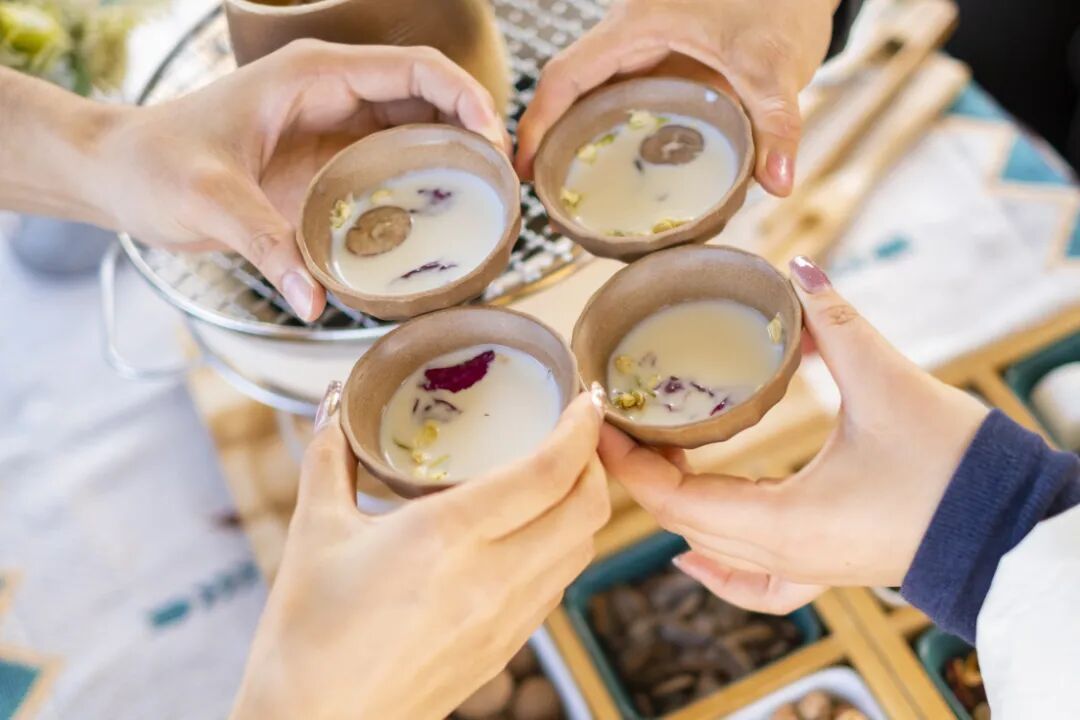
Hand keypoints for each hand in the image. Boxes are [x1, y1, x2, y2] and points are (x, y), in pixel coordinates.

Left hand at [93, 41, 507, 320]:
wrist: (118, 172)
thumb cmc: (154, 165)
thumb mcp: (210, 202)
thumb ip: (267, 247)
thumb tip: (315, 302)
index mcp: (312, 77)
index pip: (414, 69)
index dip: (466, 98)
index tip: (495, 145)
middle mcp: (331, 94)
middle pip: (428, 99)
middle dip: (473, 134)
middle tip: (503, 189)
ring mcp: (331, 127)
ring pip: (415, 131)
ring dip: (453, 161)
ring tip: (485, 207)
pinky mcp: (326, 162)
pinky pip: (390, 165)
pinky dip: (421, 186)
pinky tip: (437, 224)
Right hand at [231, 387, 608, 719]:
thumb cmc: (306, 634)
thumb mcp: (313, 531)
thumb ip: (328, 456)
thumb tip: (329, 404)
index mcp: (446, 536)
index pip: (549, 472)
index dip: (581, 429)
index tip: (588, 398)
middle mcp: (491, 577)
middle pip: (586, 508)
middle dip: (593, 461)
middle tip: (574, 432)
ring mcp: (505, 619)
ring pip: (580, 549)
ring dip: (582, 505)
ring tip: (558, 476)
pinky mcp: (505, 648)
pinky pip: (557, 586)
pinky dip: (563, 547)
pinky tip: (531, 534)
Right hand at [515, 0, 836, 195]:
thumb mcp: (776, 64)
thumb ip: (776, 124)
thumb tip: (778, 185)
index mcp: (639, 24)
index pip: (567, 74)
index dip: (538, 121)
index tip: (525, 166)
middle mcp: (632, 34)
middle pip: (569, 88)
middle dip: (549, 138)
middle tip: (543, 193)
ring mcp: (646, 48)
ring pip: (592, 94)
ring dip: (574, 137)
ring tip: (566, 189)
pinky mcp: (664, 61)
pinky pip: (621, 96)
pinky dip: (608, 131)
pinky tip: (610, 168)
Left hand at [598, 256, 988, 613]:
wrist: (1013, 528)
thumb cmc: (955, 467)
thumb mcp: (886, 384)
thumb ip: (835, 322)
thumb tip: (799, 270)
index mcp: (783, 522)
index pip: (672, 499)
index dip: (627, 460)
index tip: (600, 420)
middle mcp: (784, 556)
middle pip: (683, 522)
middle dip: (642, 475)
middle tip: (620, 424)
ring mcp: (805, 570)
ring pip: (713, 550)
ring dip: (674, 508)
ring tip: (653, 462)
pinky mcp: (826, 569)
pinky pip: (754, 584)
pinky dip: (716, 570)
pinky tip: (692, 556)